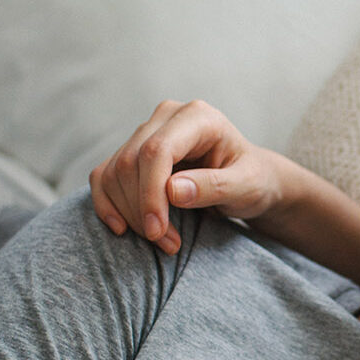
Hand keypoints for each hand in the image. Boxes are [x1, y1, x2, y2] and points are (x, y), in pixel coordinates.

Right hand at [88, 99, 285, 252]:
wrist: (249, 180)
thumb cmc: (254, 181)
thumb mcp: (247, 187)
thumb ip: (215, 186)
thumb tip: (172, 190)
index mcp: (198, 117)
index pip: (158, 151)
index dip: (150, 193)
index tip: (157, 231)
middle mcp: (167, 117)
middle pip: (131, 162)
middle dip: (141, 209)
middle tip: (166, 242)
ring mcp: (146, 131)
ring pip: (115, 172)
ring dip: (129, 213)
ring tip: (162, 240)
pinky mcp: (133, 151)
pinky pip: (105, 176)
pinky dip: (108, 204)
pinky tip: (122, 229)